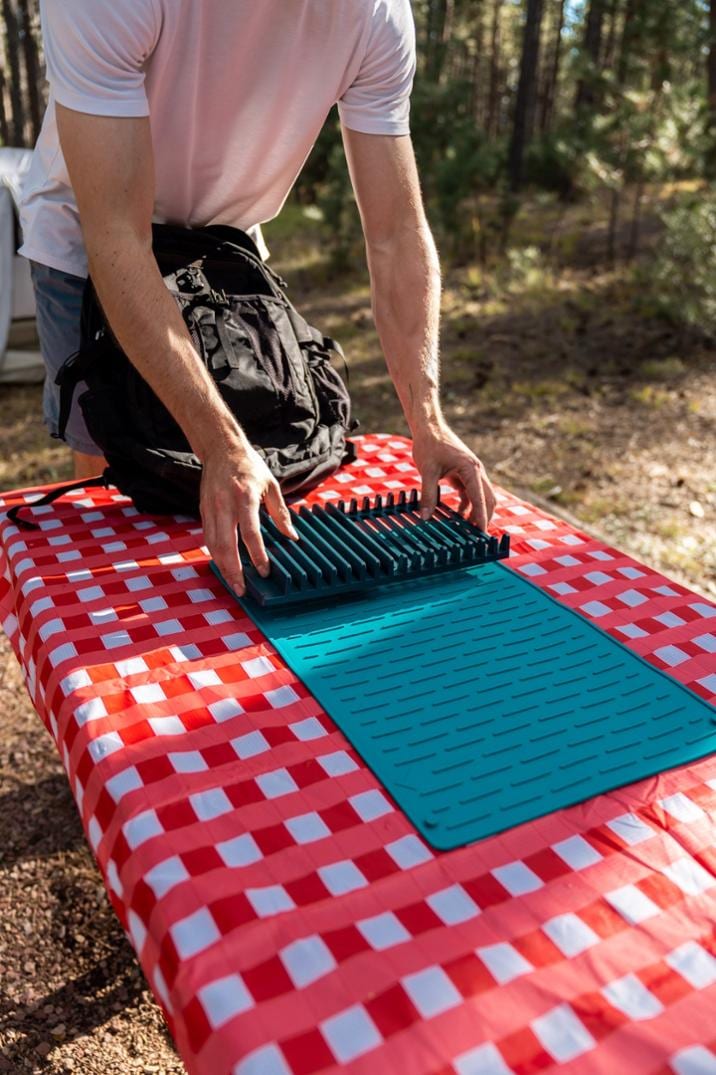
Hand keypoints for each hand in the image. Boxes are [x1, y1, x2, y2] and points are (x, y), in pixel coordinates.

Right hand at [200, 438, 297, 595]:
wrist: (221, 448)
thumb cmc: (250, 467)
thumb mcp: (271, 485)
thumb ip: (280, 513)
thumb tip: (291, 536)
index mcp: (244, 497)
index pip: (250, 533)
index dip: (257, 555)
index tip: (264, 570)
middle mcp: (224, 505)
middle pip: (227, 545)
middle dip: (234, 570)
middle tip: (242, 589)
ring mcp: (211, 508)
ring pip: (214, 545)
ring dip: (223, 567)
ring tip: (233, 583)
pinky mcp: (203, 511)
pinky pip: (208, 538)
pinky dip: (215, 555)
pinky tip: (224, 566)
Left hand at [412, 421, 495, 530]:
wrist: (429, 428)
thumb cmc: (429, 445)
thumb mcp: (427, 471)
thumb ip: (428, 494)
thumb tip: (425, 517)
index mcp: (471, 469)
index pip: (480, 499)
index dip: (482, 518)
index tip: (482, 535)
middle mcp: (476, 471)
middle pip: (488, 500)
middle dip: (485, 518)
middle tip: (477, 537)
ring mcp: (472, 473)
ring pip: (482, 497)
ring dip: (477, 513)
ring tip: (468, 530)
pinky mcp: (465, 474)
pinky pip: (471, 493)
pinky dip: (468, 505)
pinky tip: (458, 515)